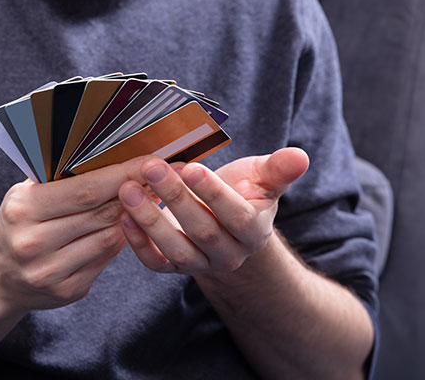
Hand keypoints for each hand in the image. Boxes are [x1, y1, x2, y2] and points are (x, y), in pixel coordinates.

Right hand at [0, 160, 144, 312]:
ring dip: (130, 218)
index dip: (123, 175)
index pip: (86, 189)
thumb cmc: (19, 222)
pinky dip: (119, 240)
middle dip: (134, 194)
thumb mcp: (26, 193)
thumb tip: (113, 156)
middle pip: (101, 214)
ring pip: (109, 238)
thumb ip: (61, 178)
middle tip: (156, 179)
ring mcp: (49, 271)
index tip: (149, 162)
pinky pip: (105, 259)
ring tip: (142, 201)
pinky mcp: (67, 291)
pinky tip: (124, 227)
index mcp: (23, 209)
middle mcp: (33, 243)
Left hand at [117, 148, 309, 275]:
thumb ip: (278, 169)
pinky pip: (155, 263)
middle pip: (202, 230)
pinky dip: (137, 243)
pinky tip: (123, 217)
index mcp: (253, 232)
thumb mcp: (261, 178)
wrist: (222, 222)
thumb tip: (300, 156)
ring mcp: (199, 265)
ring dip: (150, 219)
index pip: (237, 216)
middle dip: (176, 197)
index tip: (192, 167)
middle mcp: (228, 255)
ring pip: (176, 249)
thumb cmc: (241, 192)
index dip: (215, 194)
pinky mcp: (173, 268)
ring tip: (129, 189)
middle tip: (152, 167)